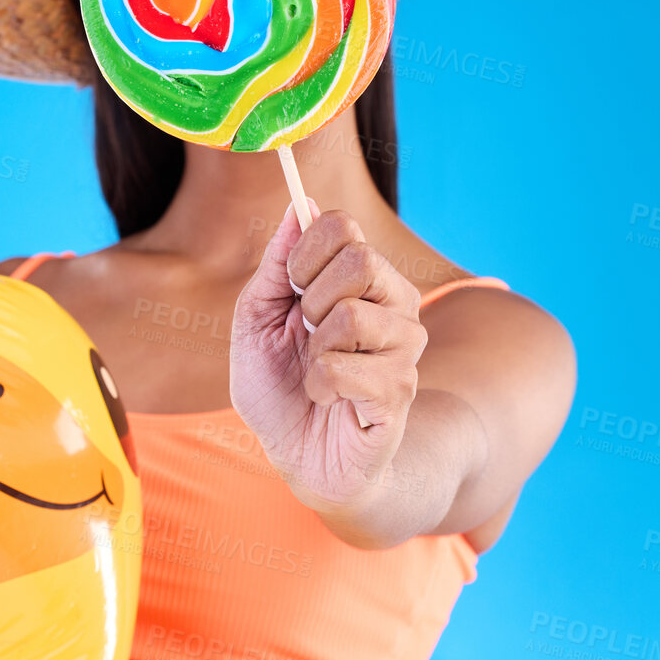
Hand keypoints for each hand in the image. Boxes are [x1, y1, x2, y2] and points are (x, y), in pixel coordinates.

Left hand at [230, 203, 426, 514]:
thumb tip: (299, 202)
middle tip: (306, 333)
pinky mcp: (400, 389)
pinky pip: (348, 368)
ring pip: (353, 315)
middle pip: (360, 259)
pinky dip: (321, 385)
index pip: (343, 225)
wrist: (299, 456)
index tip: (291, 287)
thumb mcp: (255, 320)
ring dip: (315, 349)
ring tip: (317, 371)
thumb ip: (276, 264)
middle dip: (310, 299)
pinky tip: (327, 397)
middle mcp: (392, 302)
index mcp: (358, 278)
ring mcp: (403, 346)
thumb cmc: (279, 387)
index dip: (304, 252)